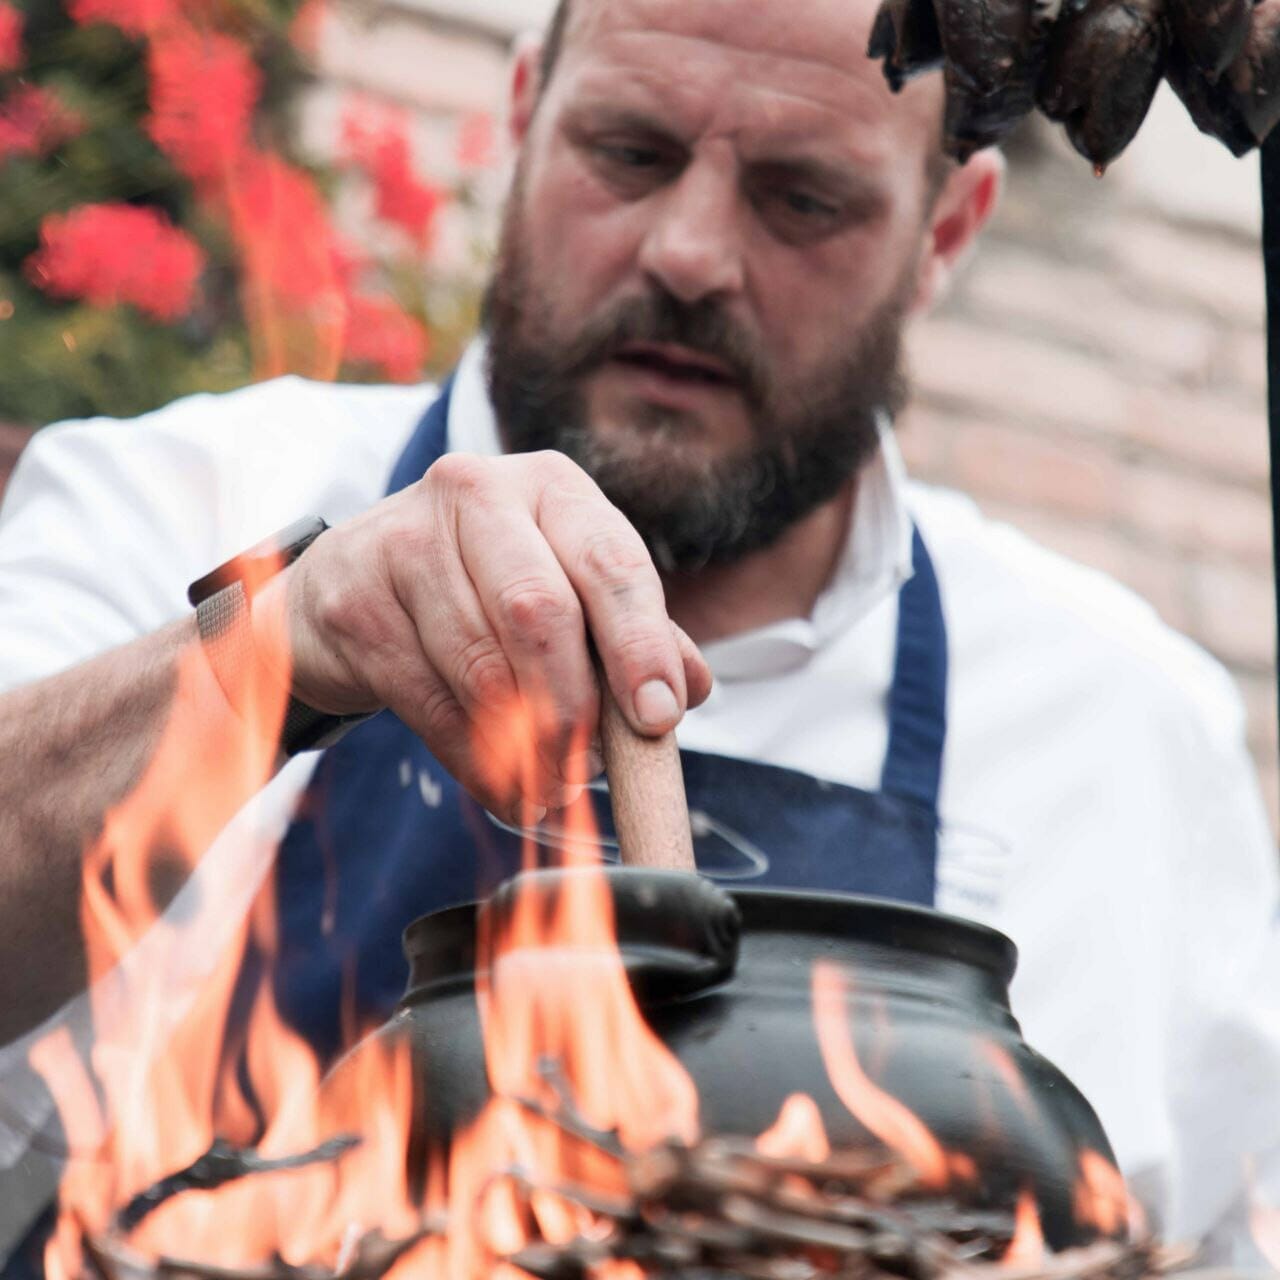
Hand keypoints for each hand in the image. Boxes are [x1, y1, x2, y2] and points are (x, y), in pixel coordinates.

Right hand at [254, 450, 711, 821]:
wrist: (350, 582)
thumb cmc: (484, 588)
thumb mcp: (566, 590)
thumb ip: (632, 635)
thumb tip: (689, 689)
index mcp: (551, 487)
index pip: (611, 563)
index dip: (641, 646)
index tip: (658, 718)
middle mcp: (477, 493)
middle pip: (541, 612)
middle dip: (572, 706)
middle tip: (589, 770)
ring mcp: (407, 541)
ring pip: (482, 666)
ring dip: (524, 748)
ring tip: (548, 785)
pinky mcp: (356, 601)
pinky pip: (430, 701)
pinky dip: (473, 760)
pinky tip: (499, 784)